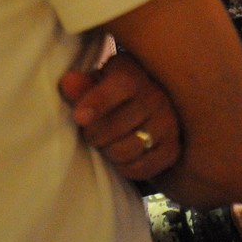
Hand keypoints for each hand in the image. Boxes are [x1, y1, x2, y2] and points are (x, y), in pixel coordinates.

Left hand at [59, 51, 181, 181]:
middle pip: (117, 124)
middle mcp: (158, 95)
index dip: (99, 101)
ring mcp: (169, 123)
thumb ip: (82, 85)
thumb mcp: (98, 82)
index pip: (123, 84)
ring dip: (108, 152)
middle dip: (93, 134)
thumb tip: (68, 82)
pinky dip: (123, 167)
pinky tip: (121, 155)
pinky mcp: (173, 149)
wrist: (151, 109)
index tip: (78, 116)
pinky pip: (139, 168)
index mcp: (136, 72)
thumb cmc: (115, 93)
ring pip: (126, 150)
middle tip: (90, 131)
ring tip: (106, 142)